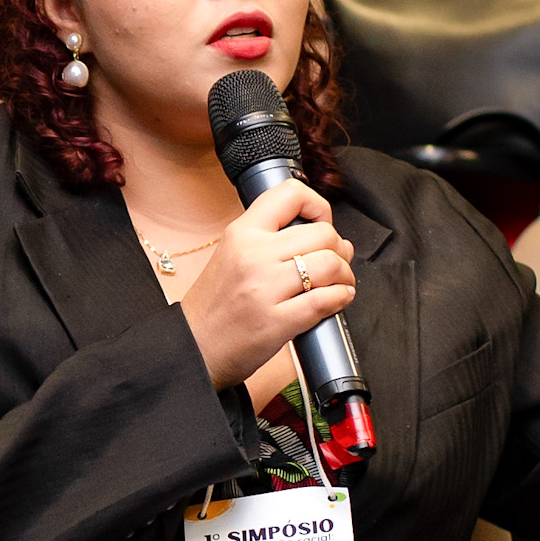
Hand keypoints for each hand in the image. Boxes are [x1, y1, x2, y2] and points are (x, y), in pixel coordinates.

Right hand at [179, 178, 356, 389]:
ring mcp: (265, 288)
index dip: (319, 207)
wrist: (194, 346)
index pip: (291, 194)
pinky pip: (326, 300)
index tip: (321, 224)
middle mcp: (254, 255)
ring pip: (330, 265)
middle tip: (336, 261)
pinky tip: (338, 299)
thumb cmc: (216, 305)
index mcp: (242, 233)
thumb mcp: (232, 254)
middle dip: (339, 249)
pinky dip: (341, 298)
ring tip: (339, 282)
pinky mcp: (277, 321)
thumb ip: (269, 239)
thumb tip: (324, 233)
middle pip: (323, 234)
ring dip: (345, 275)